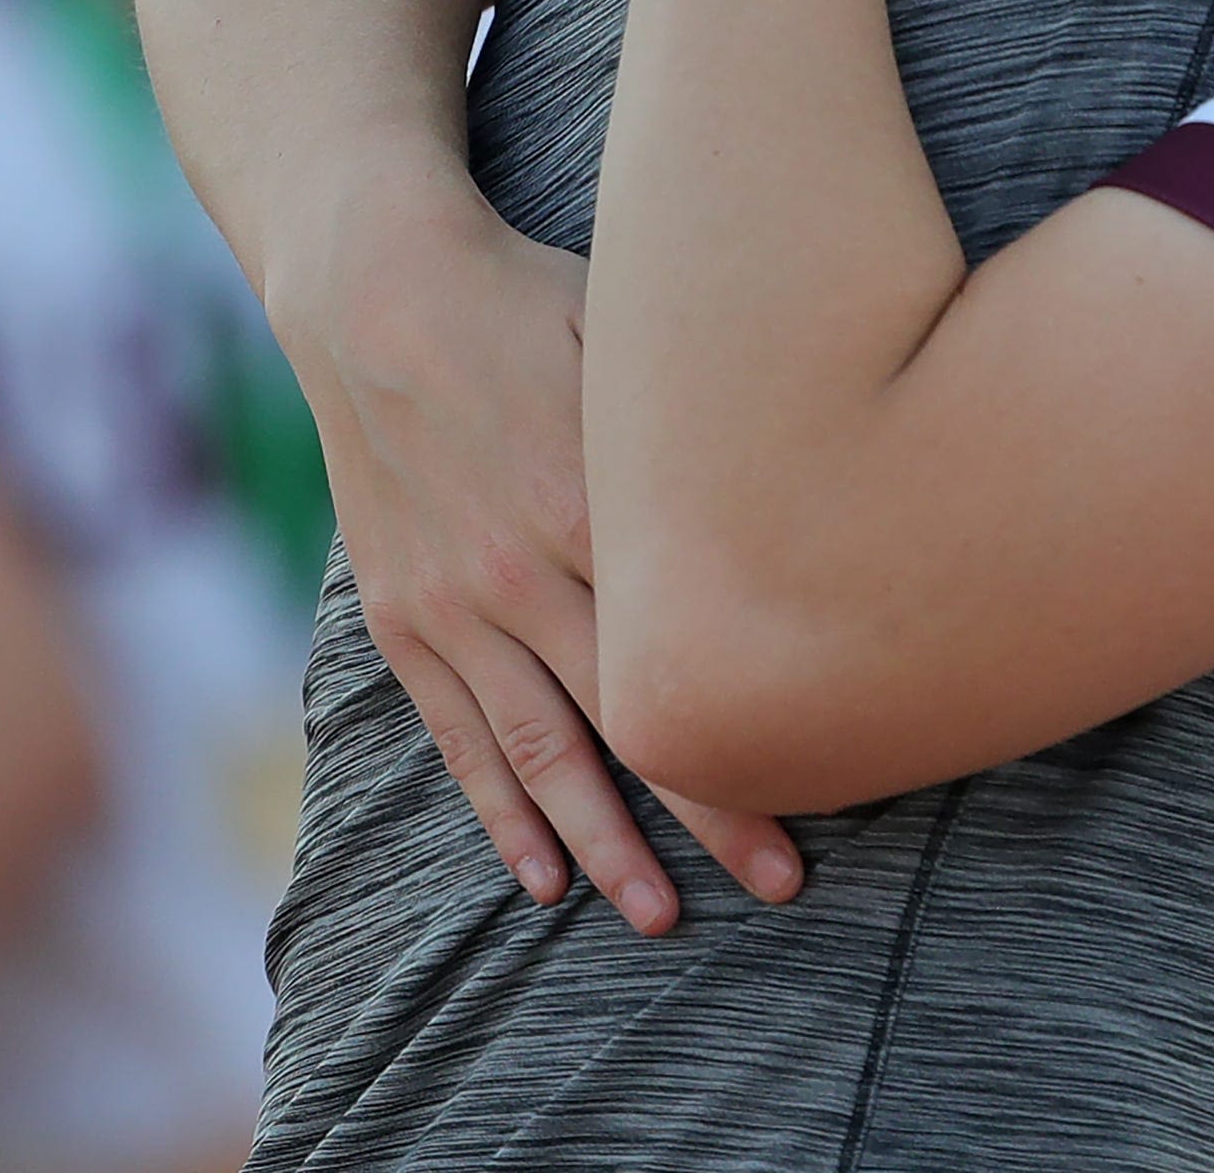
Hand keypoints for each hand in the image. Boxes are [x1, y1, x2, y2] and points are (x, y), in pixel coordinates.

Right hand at [274, 173, 803, 930]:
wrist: (380, 293)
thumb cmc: (538, 300)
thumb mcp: (638, 341)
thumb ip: (709, 425)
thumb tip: (823, 465)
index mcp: (598, 502)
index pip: (694, 645)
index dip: (759, 723)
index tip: (832, 785)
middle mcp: (526, 571)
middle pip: (633, 713)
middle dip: (710, 809)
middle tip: (782, 884)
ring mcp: (457, 604)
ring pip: (540, 751)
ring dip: (602, 843)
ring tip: (658, 919)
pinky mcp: (405, 618)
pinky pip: (458, 735)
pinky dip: (500, 811)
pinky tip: (542, 879)